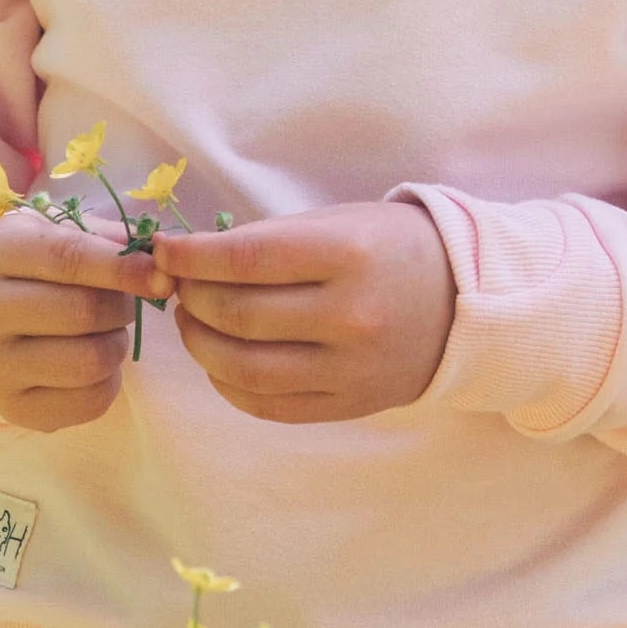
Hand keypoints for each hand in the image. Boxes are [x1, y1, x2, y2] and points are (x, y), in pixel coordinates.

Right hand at [0, 207, 173, 433]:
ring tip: (103, 332)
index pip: (69, 257)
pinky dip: (108, 382)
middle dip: (121, 308)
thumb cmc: (39, 267)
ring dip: (116, 345)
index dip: (124, 267)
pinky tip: (90, 361)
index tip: (164, 277)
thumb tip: (161, 252)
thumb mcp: (62, 234)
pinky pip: (89, 401)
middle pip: (84, 312)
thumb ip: (111, 238)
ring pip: (91, 361)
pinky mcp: (13, 408)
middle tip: (121, 303)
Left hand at [156, 201, 456, 424]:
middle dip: (191, 298)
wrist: (463, 302)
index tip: (163, 251)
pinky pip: (267, 405)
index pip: (247, 258)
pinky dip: (227, 384)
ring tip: (194, 322)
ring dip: (200, 343)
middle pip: (238, 315)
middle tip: (179, 285)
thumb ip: (268, 241)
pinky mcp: (349, 405)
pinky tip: (219, 361)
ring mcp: (351, 368)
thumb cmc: (390, 249)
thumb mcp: (338, 223)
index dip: (192, 257)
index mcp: (349, 256)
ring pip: (243, 368)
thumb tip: (190, 260)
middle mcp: (352, 316)